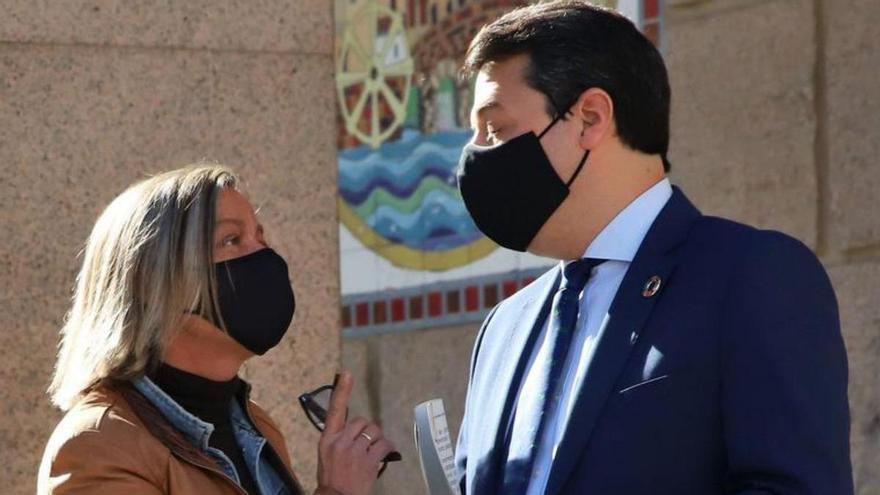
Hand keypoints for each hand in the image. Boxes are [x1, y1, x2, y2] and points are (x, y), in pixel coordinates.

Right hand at [315, 371, 396, 494]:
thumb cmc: (332, 477)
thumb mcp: (327, 454)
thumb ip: (340, 439)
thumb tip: (357, 430)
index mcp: (327, 439)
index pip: (335, 410)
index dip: (342, 391)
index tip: (347, 374)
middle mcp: (340, 442)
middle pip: (361, 421)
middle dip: (367, 431)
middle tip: (366, 444)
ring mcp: (354, 451)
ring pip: (374, 432)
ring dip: (377, 439)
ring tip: (374, 451)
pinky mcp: (368, 461)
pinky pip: (383, 445)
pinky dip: (387, 448)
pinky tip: (386, 454)